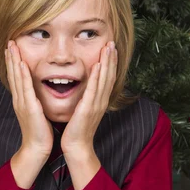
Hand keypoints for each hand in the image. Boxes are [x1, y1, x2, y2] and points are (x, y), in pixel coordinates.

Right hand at [5, 40, 53, 156]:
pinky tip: (20, 64)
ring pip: (16, 77)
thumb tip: (37, 94)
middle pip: (13, 74)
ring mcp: (22, 103)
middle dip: (11, 57)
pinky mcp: (29, 107)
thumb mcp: (36, 113)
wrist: (37, 148)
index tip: (13, 49)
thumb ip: (35, 102)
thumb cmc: (40, 132)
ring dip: (14, 60)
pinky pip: (25, 88)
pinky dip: (22, 75)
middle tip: (9, 41)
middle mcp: (19, 99)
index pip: (16, 77)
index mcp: (21, 100)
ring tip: (12, 46)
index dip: (13, 62)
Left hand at [61, 41, 117, 155]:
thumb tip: (86, 90)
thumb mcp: (83, 111)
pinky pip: (94, 90)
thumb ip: (86, 99)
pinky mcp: (88, 109)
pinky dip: (97, 77)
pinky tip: (98, 65)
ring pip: (104, 80)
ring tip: (109, 47)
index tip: (111, 49)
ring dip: (107, 63)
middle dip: (111, 58)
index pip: (107, 78)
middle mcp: (101, 101)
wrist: (76, 147)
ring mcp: (96, 105)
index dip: (110, 63)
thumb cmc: (77, 130)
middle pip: (109, 76)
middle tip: (112, 42)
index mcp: (99, 101)